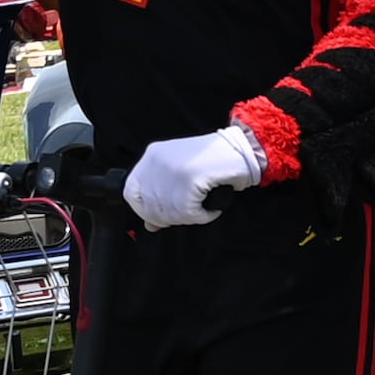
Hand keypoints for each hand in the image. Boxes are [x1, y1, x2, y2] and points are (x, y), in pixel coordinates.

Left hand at [123, 124, 261, 228]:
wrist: (243, 149)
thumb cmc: (213, 162)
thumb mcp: (180, 173)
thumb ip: (160, 195)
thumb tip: (150, 224)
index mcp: (152, 156)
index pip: (131, 192)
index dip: (143, 210)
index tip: (158, 216)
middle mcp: (158, 161)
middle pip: (150, 207)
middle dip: (170, 217)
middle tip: (189, 211)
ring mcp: (173, 169)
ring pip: (169, 212)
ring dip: (189, 216)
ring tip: (203, 205)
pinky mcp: (190, 179)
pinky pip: (189, 213)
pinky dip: (203, 215)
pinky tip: (211, 206)